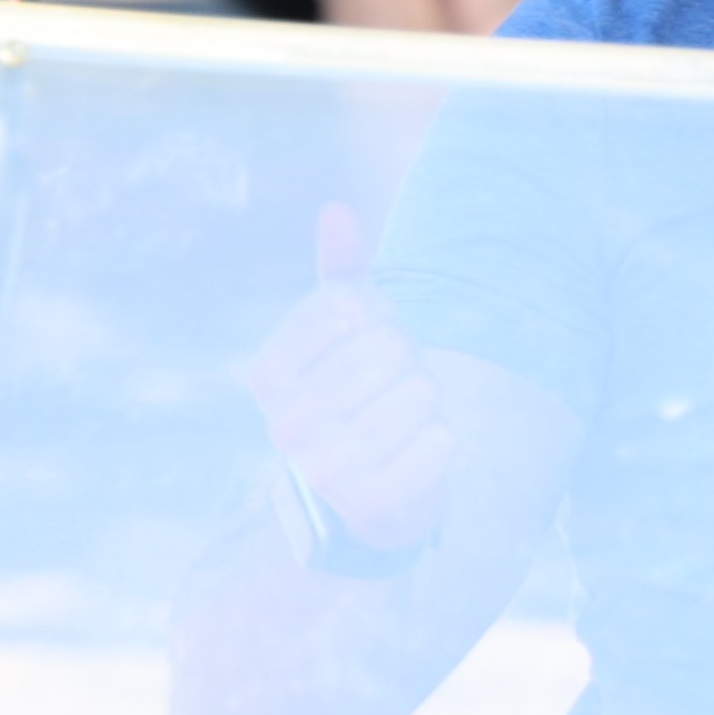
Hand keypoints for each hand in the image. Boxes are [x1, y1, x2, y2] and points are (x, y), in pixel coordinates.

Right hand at [236, 203, 456, 558]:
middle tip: (393, 386)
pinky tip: (422, 448)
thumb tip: (336, 210)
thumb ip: (342, 269)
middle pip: (391, 346)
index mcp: (269, 372)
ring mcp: (323, 469)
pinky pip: (441, 441)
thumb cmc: (357, 393)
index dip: (377, 317)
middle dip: (409, 358)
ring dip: (428, 397)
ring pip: (420, 391)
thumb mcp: (347, 328)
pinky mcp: (370, 504)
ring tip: (406, 416)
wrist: (367, 493)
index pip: (348, 307)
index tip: (365, 344)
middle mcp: (284, 424)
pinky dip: (444, 438)